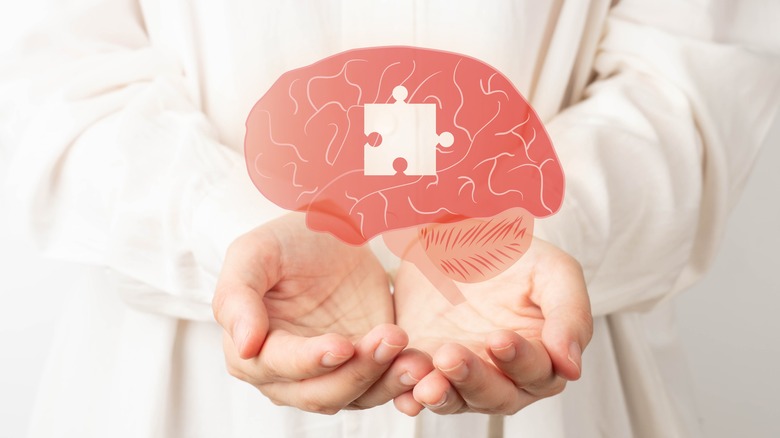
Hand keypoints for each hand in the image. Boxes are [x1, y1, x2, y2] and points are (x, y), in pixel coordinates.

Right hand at [212, 213, 432, 413]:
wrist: (332, 235)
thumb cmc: (286, 243)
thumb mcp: (253, 254)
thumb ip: (237, 296)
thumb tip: (243, 345)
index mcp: (249, 350)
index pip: (277, 366)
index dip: (308, 360)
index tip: (342, 345)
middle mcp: (286, 376)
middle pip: (319, 392)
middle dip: (356, 372)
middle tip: (390, 339)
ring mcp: (327, 376)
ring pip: (354, 396)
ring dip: (385, 380)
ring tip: (412, 356)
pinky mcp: (363, 370)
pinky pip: (382, 387)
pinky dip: (401, 381)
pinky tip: (419, 363)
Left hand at [391, 238, 592, 415]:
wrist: (451, 239)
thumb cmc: (510, 254)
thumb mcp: (551, 270)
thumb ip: (570, 314)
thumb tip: (572, 366)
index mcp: (542, 356)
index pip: (538, 372)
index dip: (520, 361)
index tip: (499, 339)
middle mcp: (505, 376)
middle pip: (497, 396)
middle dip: (474, 379)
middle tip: (451, 354)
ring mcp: (462, 378)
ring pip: (456, 401)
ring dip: (441, 394)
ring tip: (425, 382)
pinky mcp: (425, 372)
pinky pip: (416, 394)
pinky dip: (408, 395)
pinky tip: (403, 388)